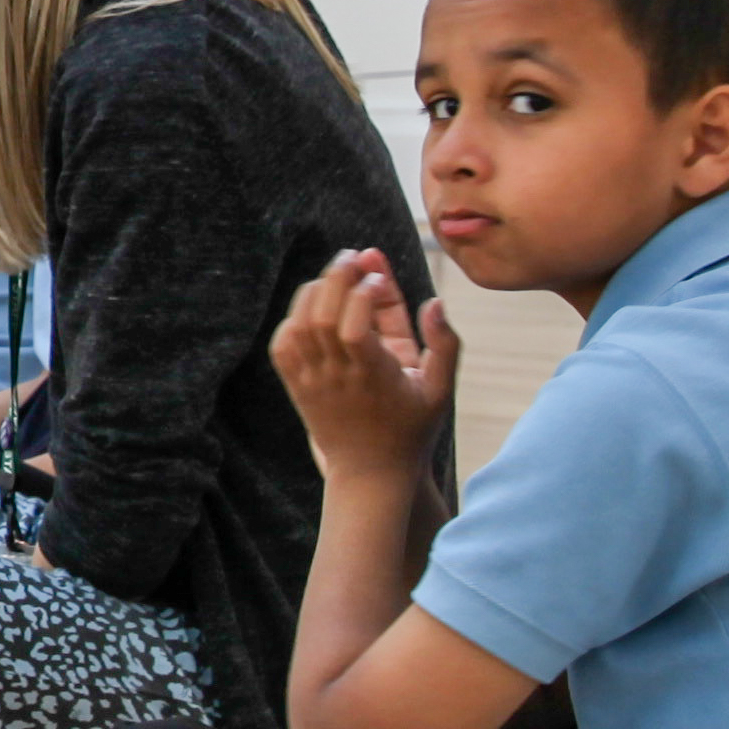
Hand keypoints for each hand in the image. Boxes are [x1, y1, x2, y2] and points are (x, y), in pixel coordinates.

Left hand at [270, 250, 460, 481]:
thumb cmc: (412, 429)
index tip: (376, 278)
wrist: (370, 471)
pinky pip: (284, 343)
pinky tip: (315, 303)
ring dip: (315, 292)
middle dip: (335, 279)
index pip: (353, 327)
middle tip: (351, 256)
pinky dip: (295, 317)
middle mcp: (337, 378)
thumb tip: (435, 302)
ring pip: (300, 326)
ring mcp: (312, 382)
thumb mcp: (439, 391)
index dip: (362, 295)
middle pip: (322, 318)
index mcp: (374, 378)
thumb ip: (444, 345)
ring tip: (335, 275)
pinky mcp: (297, 385)